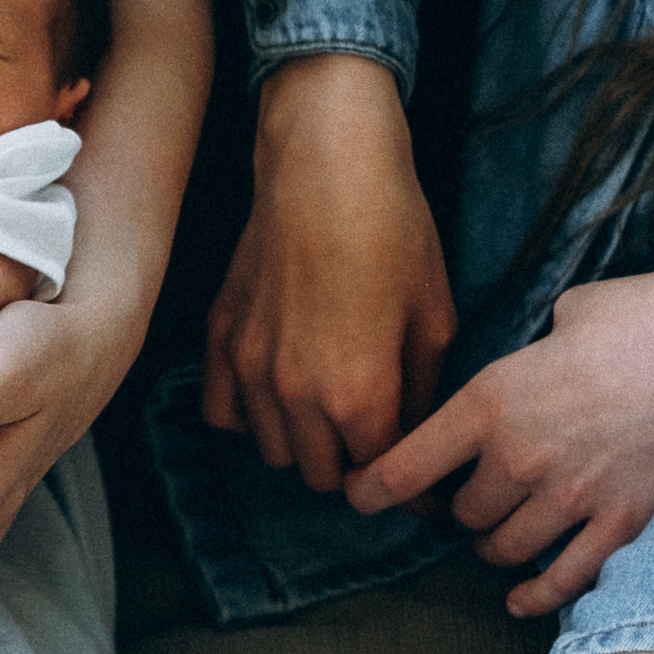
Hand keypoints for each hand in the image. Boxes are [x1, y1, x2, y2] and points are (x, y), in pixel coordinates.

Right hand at [204, 53, 455, 491]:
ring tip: (329, 419)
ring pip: (272, 452)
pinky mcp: (219, 340)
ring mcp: (248, 369)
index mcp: (358, 395)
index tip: (423, 484)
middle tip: (378, 443)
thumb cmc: (393, 232)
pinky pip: (224, 413)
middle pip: (322, 476)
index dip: (410, 487)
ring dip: (304, 446)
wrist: (324, 167)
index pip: (382, 476)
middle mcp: (294, 394)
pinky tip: (278, 396)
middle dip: (355, 469)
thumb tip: (418, 433)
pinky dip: (251, 418)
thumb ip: (422, 392)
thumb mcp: (434, 318)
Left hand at [347, 265, 653, 614]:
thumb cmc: (633, 317)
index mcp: (487, 404)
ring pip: (502, 547)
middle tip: (475, 491)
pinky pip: (563, 577)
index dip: (368, 491)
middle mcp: (518, 457)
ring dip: (497, 542)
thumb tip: (516, 376)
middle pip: (458, 514)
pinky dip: (536, 594)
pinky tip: (519, 599)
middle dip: (461, 506)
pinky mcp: (619, 521)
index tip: (356, 498)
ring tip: (504, 526)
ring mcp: (569, 495)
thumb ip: (520, 364)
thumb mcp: (551, 323)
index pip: (401, 470)